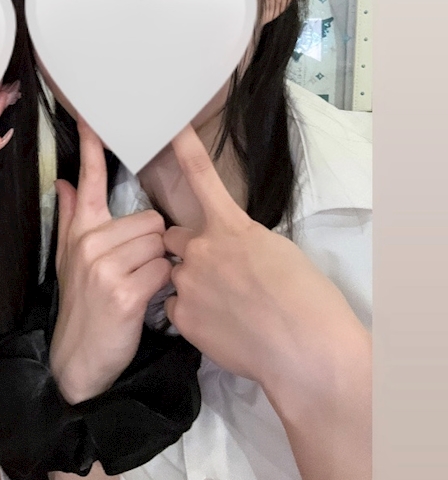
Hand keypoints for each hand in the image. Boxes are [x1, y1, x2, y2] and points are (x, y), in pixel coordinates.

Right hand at [49, 116, 172, 403]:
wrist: (78, 358)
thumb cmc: (82, 305)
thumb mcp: (69, 260)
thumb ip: (72, 218)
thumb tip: (66, 182)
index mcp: (80, 230)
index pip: (89, 179)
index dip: (91, 146)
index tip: (91, 114)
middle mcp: (89, 242)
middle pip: (150, 218)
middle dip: (153, 244)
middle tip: (136, 269)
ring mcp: (104, 266)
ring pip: (160, 242)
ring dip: (160, 265)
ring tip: (140, 285)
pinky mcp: (124, 291)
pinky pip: (164, 269)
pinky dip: (164, 285)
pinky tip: (147, 299)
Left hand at [163, 124, 365, 394]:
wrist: (308, 353)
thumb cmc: (309, 300)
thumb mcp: (278, 253)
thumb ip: (243, 241)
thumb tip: (230, 248)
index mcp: (231, 227)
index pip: (201, 177)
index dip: (183, 148)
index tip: (169, 126)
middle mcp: (202, 248)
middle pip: (175, 238)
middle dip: (189, 250)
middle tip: (219, 274)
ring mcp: (188, 282)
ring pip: (176, 274)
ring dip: (193, 284)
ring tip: (227, 308)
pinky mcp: (182, 316)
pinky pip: (174, 307)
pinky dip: (191, 314)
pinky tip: (220, 327)